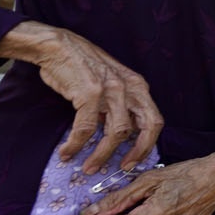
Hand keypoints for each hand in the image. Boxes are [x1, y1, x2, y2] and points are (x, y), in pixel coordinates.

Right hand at [0, 21, 161, 171]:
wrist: (59, 47)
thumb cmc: (83, 68)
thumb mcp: (111, 84)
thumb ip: (119, 106)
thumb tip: (120, 136)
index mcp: (138, 86)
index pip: (155, 120)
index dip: (148, 144)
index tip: (133, 161)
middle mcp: (130, 87)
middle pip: (147, 127)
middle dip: (137, 152)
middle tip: (121, 168)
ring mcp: (112, 90)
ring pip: (117, 133)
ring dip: (101, 155)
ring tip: (88, 167)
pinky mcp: (90, 93)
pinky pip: (87, 128)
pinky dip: (76, 144)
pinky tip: (67, 152)